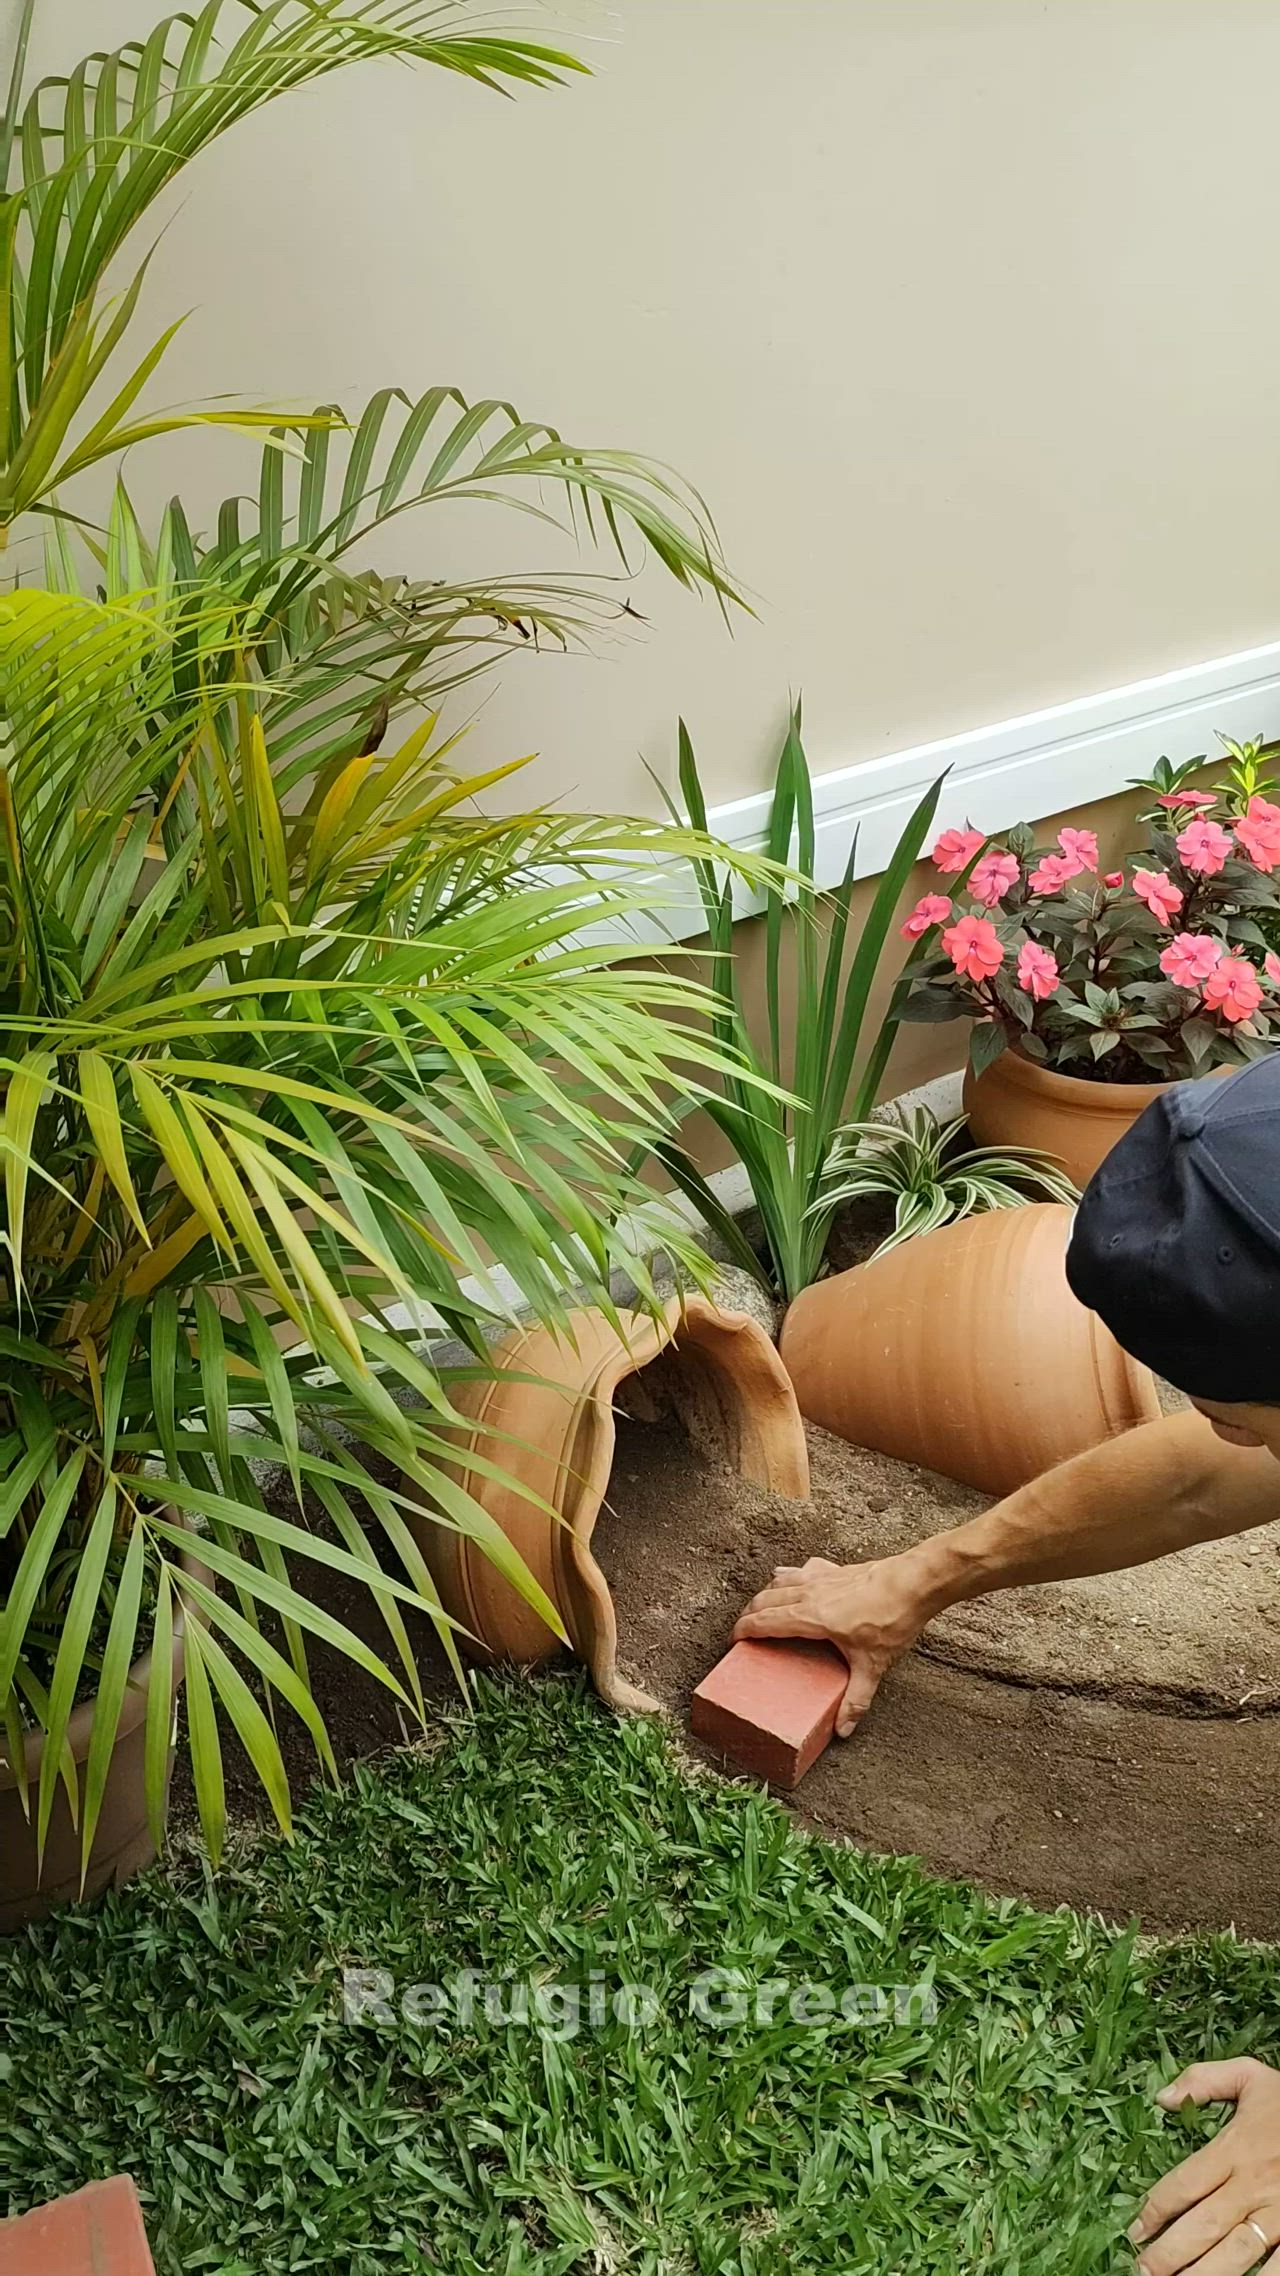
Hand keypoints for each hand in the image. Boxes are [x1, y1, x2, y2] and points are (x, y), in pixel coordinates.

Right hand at [730, 1552, 932, 1736]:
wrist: (914, 1581)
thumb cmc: (892, 1618)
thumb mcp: (873, 1666)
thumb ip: (857, 1700)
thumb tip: (844, 1729)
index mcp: (811, 1617)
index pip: (765, 1621)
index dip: (743, 1630)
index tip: (733, 1641)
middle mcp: (810, 1593)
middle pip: (765, 1599)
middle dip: (748, 1614)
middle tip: (743, 1630)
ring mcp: (821, 1577)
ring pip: (780, 1581)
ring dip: (765, 1594)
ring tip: (761, 1607)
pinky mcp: (835, 1570)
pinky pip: (802, 1570)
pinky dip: (790, 1576)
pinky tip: (794, 1578)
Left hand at [1130, 2059, 1279, 2273]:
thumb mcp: (1249, 2076)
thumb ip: (1204, 2080)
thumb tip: (1163, 2097)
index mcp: (1236, 2148)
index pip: (1185, 2183)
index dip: (1156, 2209)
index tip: (1135, 2228)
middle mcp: (1254, 2185)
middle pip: (1204, 2225)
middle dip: (1169, 2251)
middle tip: (1142, 2269)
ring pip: (1236, 2252)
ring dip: (1202, 2273)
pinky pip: (1279, 2266)